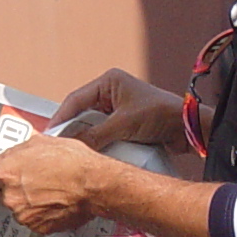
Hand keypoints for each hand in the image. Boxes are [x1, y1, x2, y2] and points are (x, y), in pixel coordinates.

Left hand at [0, 136, 111, 233]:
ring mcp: (23, 214)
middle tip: (31, 182)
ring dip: (27, 203)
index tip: (1, 177)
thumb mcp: (41, 142)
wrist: (94, 184)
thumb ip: (17, 152)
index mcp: (6, 172)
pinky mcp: (38, 227)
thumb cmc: (72, 161)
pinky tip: (54, 202)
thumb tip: (9, 155)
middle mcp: (10, 196)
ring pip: (18, 209)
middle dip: (12, 189)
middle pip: (1, 195)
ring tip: (48, 192)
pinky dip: (41, 214)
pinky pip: (34, 221)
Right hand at [47, 68, 186, 153]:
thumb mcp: (123, 124)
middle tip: (58, 148)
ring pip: (92, 126)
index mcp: (108, 82)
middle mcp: (111, 93)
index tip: (49, 135)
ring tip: (72, 153)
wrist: (187, 129)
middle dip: (72, 130)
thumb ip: (95, 135)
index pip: (76, 99)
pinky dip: (98, 144)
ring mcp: (117, 109)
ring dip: (86, 139)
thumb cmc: (159, 114)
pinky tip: (91, 155)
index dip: (61, 118)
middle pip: (81, 114)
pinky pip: (104, 134)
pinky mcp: (124, 124)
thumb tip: (72, 148)